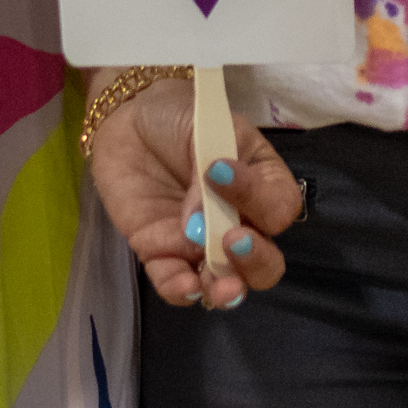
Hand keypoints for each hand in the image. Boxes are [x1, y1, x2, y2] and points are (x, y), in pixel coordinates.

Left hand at [85, 76, 304, 308]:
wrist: (128, 117)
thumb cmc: (179, 116)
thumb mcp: (206, 128)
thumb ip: (209, 173)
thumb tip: (199, 224)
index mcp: (261, 185)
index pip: (279, 209)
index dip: (259, 200)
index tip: (219, 171)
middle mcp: (239, 222)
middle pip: (265, 263)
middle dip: (256, 261)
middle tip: (232, 241)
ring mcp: (200, 244)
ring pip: (228, 284)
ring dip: (228, 289)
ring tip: (219, 284)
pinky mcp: (162, 254)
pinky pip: (178, 285)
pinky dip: (184, 292)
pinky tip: (185, 285)